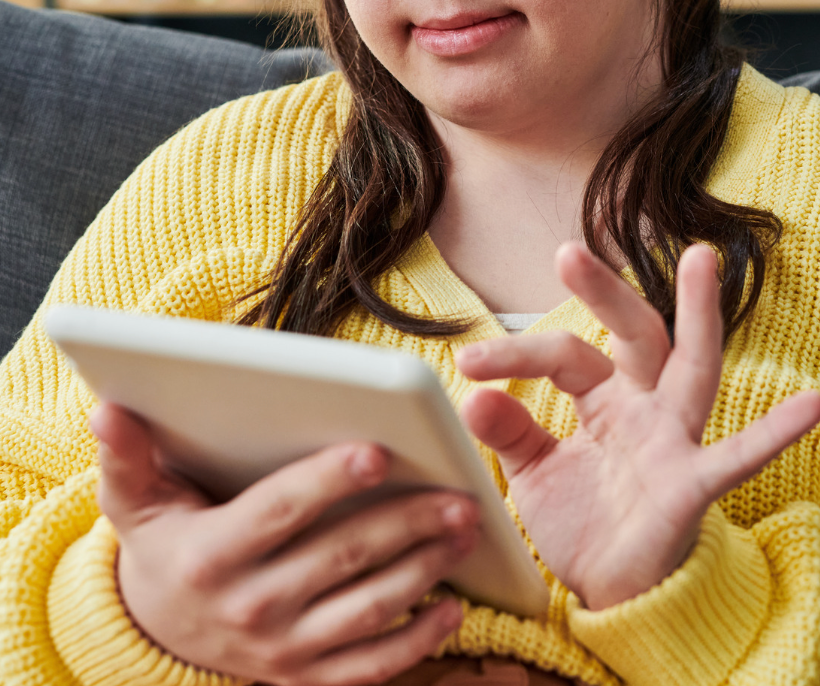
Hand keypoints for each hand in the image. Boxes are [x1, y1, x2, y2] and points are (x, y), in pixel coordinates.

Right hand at [90, 403, 477, 684]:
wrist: (157, 627)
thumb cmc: (163, 541)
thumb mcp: (134, 500)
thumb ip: (128, 455)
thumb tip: (107, 407)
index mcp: (213, 554)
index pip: (280, 512)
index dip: (327, 481)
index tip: (378, 451)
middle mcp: (248, 607)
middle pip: (340, 558)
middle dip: (405, 524)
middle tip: (457, 493)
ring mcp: (280, 650)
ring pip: (366, 610)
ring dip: (424, 570)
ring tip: (464, 529)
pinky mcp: (304, 676)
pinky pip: (369, 666)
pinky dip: (416, 642)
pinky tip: (452, 607)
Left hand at [455, 243, 819, 610]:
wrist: (613, 596)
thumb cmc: (584, 522)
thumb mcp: (534, 473)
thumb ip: (510, 432)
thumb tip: (470, 397)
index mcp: (606, 396)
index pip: (564, 355)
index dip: (514, 354)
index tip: (466, 363)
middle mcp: (645, 406)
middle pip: (633, 333)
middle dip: (605, 292)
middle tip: (567, 253)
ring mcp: (675, 441)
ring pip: (692, 366)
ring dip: (698, 314)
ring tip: (702, 259)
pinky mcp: (694, 485)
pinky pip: (737, 458)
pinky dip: (773, 434)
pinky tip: (811, 405)